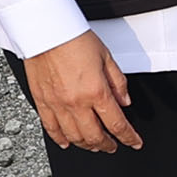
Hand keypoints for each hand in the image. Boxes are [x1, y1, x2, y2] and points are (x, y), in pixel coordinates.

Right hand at [25, 31, 141, 151]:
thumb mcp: (106, 57)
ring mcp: (57, 105)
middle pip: (95, 136)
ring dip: (86, 145)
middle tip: (113, 146)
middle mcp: (76, 102)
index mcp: (96, 91)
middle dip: (108, 145)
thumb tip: (124, 101)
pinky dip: (60, 139)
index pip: (117, 124)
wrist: (45, 31)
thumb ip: (118, 82)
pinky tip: (67, 142)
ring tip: (94, 145)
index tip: (134, 142)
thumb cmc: (74, 38)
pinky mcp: (42, 102)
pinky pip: (51, 129)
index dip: (129, 137)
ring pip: (74, 137)